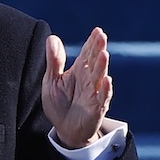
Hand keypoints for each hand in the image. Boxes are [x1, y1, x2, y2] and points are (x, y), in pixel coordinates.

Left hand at [42, 27, 112, 148]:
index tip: (97, 30)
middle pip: (95, 61)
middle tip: (101, 36)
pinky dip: (106, 90)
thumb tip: (52, 37)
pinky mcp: (97, 108)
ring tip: (104, 54)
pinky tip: (107, 81)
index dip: (92, 42)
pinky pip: (103, 98)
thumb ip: (54, 61)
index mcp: (79, 70)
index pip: (87, 53)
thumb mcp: (52, 81)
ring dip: (103, 66)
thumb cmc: (60, 103)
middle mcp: (89, 79)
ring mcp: (94, 93)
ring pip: (100, 77)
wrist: (64, 129)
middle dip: (99, 49)